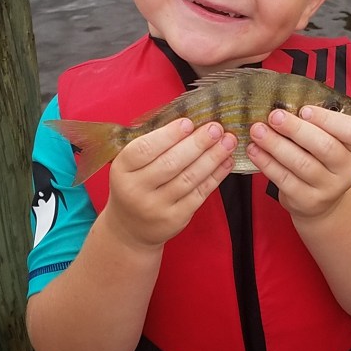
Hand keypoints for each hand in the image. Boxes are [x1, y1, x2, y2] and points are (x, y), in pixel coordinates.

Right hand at [103, 118, 235, 248]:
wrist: (130, 228)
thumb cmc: (135, 185)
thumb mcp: (131, 165)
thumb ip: (154, 145)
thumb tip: (190, 123)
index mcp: (122, 169)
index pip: (145, 149)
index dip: (168, 135)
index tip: (189, 122)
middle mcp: (136, 190)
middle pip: (170, 163)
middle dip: (197, 144)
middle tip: (216, 128)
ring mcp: (156, 207)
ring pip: (189, 178)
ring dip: (212, 158)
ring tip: (228, 142)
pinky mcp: (174, 219)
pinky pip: (199, 194)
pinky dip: (215, 176)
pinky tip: (226, 162)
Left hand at [246, 104, 350, 220]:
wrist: (322, 202)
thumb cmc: (320, 160)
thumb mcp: (327, 141)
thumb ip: (314, 124)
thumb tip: (284, 104)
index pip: (350, 130)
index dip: (327, 119)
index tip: (303, 110)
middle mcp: (346, 169)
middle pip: (324, 147)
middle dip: (296, 129)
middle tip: (274, 116)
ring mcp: (328, 188)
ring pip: (301, 164)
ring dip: (276, 144)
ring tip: (258, 131)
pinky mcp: (307, 201)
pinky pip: (285, 180)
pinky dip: (267, 163)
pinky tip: (255, 150)